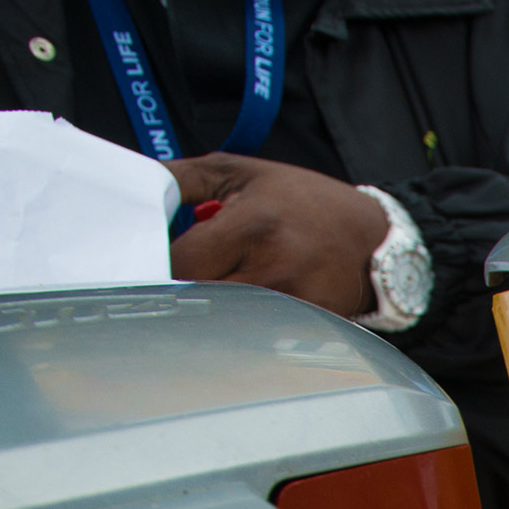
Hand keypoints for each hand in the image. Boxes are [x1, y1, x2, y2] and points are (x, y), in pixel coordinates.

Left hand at [166, 154, 387, 317]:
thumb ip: (182, 178)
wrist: (373, 238)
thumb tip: (134, 189)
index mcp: (253, 224)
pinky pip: (255, 336)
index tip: (152, 261)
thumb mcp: (241, 173)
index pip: (182, 262)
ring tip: (213, 290)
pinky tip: (241, 310)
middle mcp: (275, 267)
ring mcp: (294, 303)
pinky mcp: (306, 328)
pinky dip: (240, 327)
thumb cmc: (302, 201)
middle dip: (180, 290)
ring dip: (207, 310)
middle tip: (176, 280)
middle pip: (198, 298)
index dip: (158, 265)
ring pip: (222, 322)